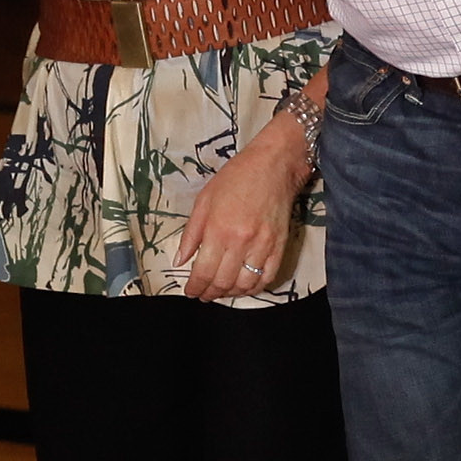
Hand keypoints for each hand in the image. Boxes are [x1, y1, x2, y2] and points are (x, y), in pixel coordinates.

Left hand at [178, 117, 310, 300]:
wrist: (273, 165)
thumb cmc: (235, 178)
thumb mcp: (203, 201)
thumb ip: (190, 235)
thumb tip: (180, 261)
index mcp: (218, 230)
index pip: (203, 272)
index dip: (195, 287)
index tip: (190, 291)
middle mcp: (241, 242)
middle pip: (223, 282)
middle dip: (210, 293)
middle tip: (203, 294)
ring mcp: (263, 246)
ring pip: (245, 284)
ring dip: (230, 293)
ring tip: (221, 291)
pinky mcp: (280, 246)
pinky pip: (267, 277)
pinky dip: (254, 287)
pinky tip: (244, 286)